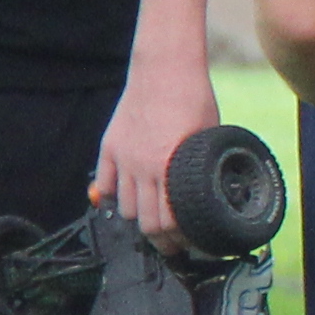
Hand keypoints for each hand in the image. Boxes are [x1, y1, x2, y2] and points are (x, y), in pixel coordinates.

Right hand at [89, 62, 222, 240]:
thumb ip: (202, 167)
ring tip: (153, 225)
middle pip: (145, 222)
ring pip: (124, 209)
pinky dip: (114, 199)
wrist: (164, 69)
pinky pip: (104, 185)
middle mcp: (142, 166)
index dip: (181, 239)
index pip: (170, 220)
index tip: (190, 244)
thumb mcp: (209, 137)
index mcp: (171, 166)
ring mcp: (123, 158)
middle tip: (172, 246)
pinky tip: (127, 203)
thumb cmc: (193, 98)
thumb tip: (209, 193)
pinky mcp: (109, 147)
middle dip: (161, 240)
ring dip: (139, 220)